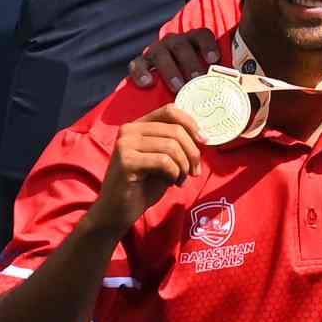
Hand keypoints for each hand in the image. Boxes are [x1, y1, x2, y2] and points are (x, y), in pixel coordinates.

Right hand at [85, 111, 204, 230]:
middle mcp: (129, 130)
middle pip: (175, 130)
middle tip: (195, 172)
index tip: (203, 141)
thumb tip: (202, 137)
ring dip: (184, 166)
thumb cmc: (143, 187)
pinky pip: (163, 161)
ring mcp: (125, 144)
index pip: (170, 110)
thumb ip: (177, 145)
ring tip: (181, 180)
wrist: (118, 212)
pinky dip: (175, 173)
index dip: (191, 124)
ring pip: (171, 146)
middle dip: (192, 152)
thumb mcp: (164, 161)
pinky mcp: (126, 161)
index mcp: (138, 126)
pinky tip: (172, 183)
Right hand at [125, 26, 227, 91]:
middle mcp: (174, 42)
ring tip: (178, 87)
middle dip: (190, 63)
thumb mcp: (208, 74)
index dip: (208, 45)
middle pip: (181, 47)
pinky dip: (141, 73)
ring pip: (161, 54)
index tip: (214, 60)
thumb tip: (241, 91)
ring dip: (170, 70)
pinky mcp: (141, 63)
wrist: (169, 83)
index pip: (202, 35)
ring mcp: (157, 51)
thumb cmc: (194, 80)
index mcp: (193, 41)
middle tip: (197, 80)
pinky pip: (137, 64)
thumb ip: (220, 77)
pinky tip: (147, 84)